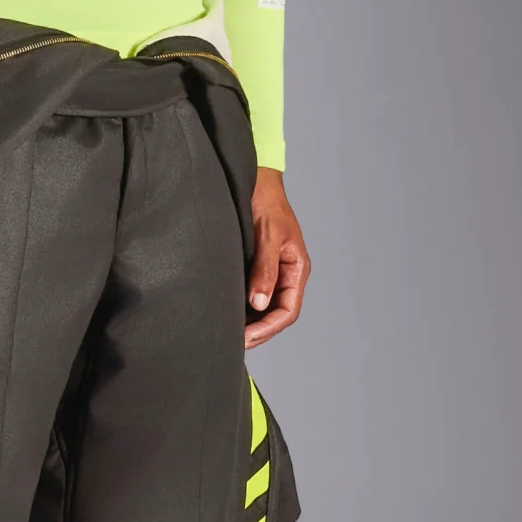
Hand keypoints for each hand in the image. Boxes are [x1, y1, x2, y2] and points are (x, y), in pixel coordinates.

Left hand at [244, 168, 307, 348]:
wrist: (254, 179)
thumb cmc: (265, 202)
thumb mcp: (267, 235)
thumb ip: (264, 269)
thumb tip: (258, 303)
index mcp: (296, 269)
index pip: (287, 311)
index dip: (267, 328)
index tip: (245, 338)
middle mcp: (285, 274)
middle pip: (275, 314)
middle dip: (256, 331)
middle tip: (231, 342)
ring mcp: (270, 272)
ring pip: (262, 307)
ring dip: (248, 321)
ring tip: (226, 333)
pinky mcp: (255, 267)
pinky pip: (251, 294)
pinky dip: (240, 306)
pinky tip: (224, 312)